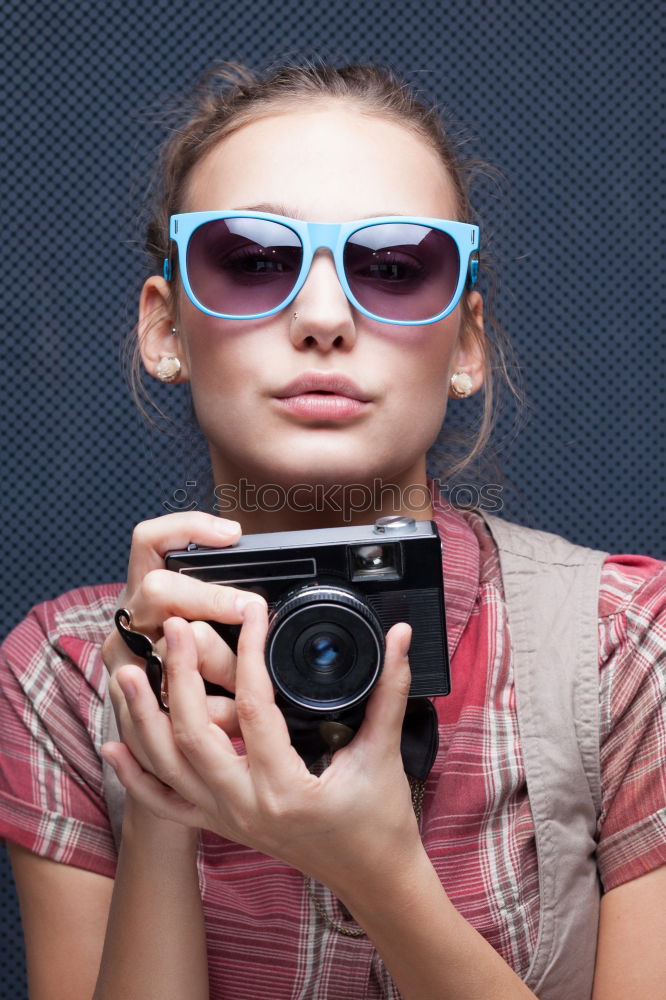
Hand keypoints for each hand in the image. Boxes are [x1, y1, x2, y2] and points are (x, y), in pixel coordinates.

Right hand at [101, 512, 264, 770]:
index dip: (187, 528)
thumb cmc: (197, 656)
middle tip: (249, 608)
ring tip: (255, 678)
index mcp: (145, 591)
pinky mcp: (126, 706)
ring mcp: (122, 662)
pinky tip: (236, 722)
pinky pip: (165, 707)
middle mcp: (128, 621)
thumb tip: (265, 593)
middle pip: (160, 589)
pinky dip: (206, 716)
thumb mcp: (204, 617)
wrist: (152, 714)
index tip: (232, 534)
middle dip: (210, 598)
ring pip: (166, 650)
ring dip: (218, 667)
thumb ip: (225, 600)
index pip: (150, 540)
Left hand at [102, 605, 421, 899]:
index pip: (255, 708)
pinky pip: (165, 805)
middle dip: (179, 678)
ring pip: (166, 769)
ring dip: (141, 721)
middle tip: (175, 630)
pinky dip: (135, 776)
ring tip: (126, 674)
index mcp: (286, 788)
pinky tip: (113, 747)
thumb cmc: (380, 822)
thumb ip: (389, 690)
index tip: (252, 614)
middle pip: (193, 735)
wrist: (372, 877)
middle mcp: (246, 807)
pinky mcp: (221, 825)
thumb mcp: (384, 753)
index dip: (250, 654)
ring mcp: (227, 819)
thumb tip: (399, 637)